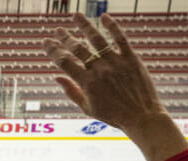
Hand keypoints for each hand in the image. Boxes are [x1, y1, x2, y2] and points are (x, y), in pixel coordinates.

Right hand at [42, 14, 187, 160]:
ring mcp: (116, 63)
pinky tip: (104, 17)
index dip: (53, 51)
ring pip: (97, 39)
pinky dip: (112, 26)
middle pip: (78, 49)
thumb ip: (71, 91)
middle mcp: (100, 70)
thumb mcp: (88, 108)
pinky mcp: (131, 59)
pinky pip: (120, 39)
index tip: (46, 42)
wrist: (141, 117)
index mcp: (87, 84)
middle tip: (58, 30)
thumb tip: (56, 77)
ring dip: (85, 26)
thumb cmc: (113, 115)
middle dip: (65, 38)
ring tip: (76, 16)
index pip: (64, 62)